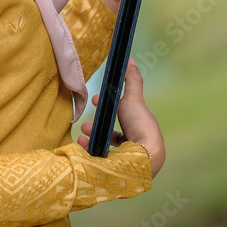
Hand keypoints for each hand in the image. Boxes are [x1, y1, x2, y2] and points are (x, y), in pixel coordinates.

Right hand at [78, 58, 164, 177]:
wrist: (144, 157)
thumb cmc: (140, 125)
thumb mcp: (133, 98)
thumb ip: (131, 80)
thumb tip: (129, 59)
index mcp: (141, 127)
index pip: (123, 115)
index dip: (108, 106)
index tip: (95, 99)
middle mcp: (137, 142)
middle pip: (113, 131)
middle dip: (98, 124)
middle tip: (85, 121)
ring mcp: (129, 156)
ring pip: (106, 145)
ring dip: (92, 136)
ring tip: (82, 132)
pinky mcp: (119, 167)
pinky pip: (101, 157)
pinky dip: (89, 149)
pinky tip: (81, 144)